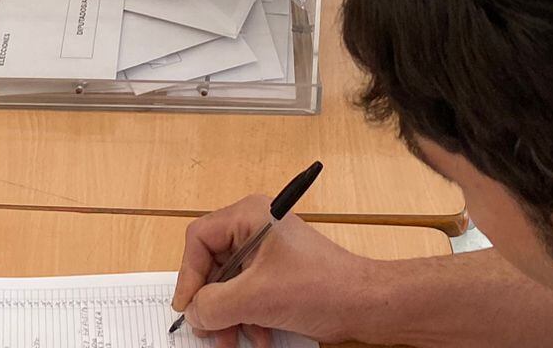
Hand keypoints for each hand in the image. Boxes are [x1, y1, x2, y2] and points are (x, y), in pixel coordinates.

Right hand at [173, 198, 370, 347]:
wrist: (365, 304)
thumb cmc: (321, 288)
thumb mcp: (257, 298)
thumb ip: (214, 305)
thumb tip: (192, 311)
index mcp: (250, 216)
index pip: (200, 239)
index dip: (189, 275)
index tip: (187, 307)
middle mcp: (256, 227)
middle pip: (214, 264)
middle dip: (212, 303)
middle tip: (208, 330)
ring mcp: (268, 250)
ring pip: (230, 283)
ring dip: (229, 315)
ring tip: (233, 340)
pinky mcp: (279, 272)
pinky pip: (249, 292)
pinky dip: (248, 316)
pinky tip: (259, 336)